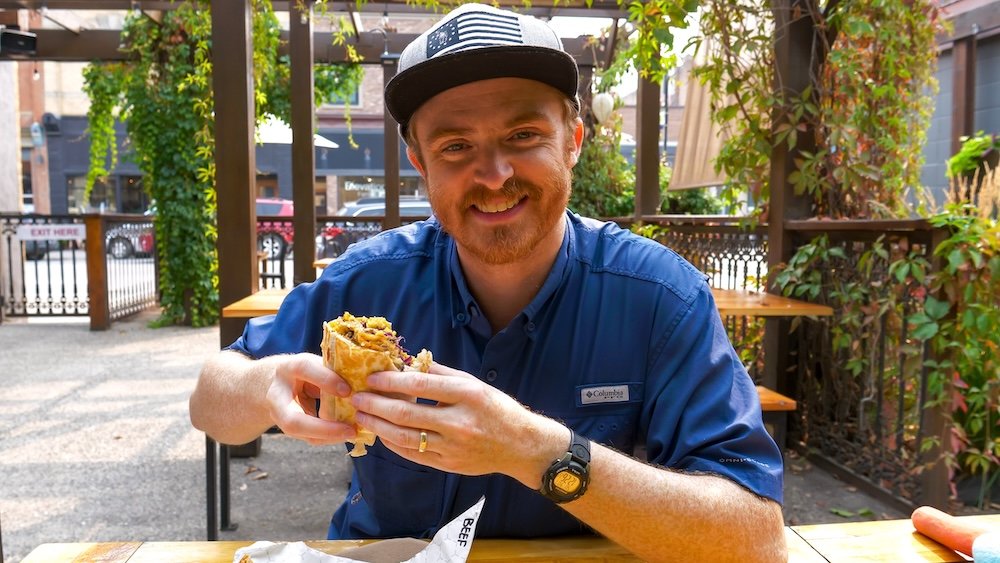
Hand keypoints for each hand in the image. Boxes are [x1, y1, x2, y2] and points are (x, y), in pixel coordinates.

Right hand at [264, 353, 357, 445]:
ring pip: (302, 434)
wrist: (278, 383)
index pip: (304, 369)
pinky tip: (346, 432)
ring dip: (329, 436)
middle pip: (293, 421)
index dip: (326, 380)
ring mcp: (279, 416)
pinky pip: (309, 437)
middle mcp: (277, 395)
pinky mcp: (289, 428)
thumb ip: (331, 372)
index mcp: (287, 368)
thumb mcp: (316, 364)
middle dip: (323, 429)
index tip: (348, 390)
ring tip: (352, 433)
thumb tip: (359, 384)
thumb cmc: (305, 371)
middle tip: (350, 430)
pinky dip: (330, 436)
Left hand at [350, 362, 567, 487]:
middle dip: (376, 405)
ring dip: (378, 426)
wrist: (520, 446)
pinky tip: (382, 434)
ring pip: (404, 437)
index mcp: (467, 395)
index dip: (391, 382)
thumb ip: (441, 374)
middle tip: (357, 397)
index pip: (420, 387)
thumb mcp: (474, 384)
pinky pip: (412, 454)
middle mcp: (458, 422)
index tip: (372, 378)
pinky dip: (393, 444)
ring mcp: (452, 447)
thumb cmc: (497, 409)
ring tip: (362, 416)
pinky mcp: (448, 464)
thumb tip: (409, 362)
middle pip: (406, 414)